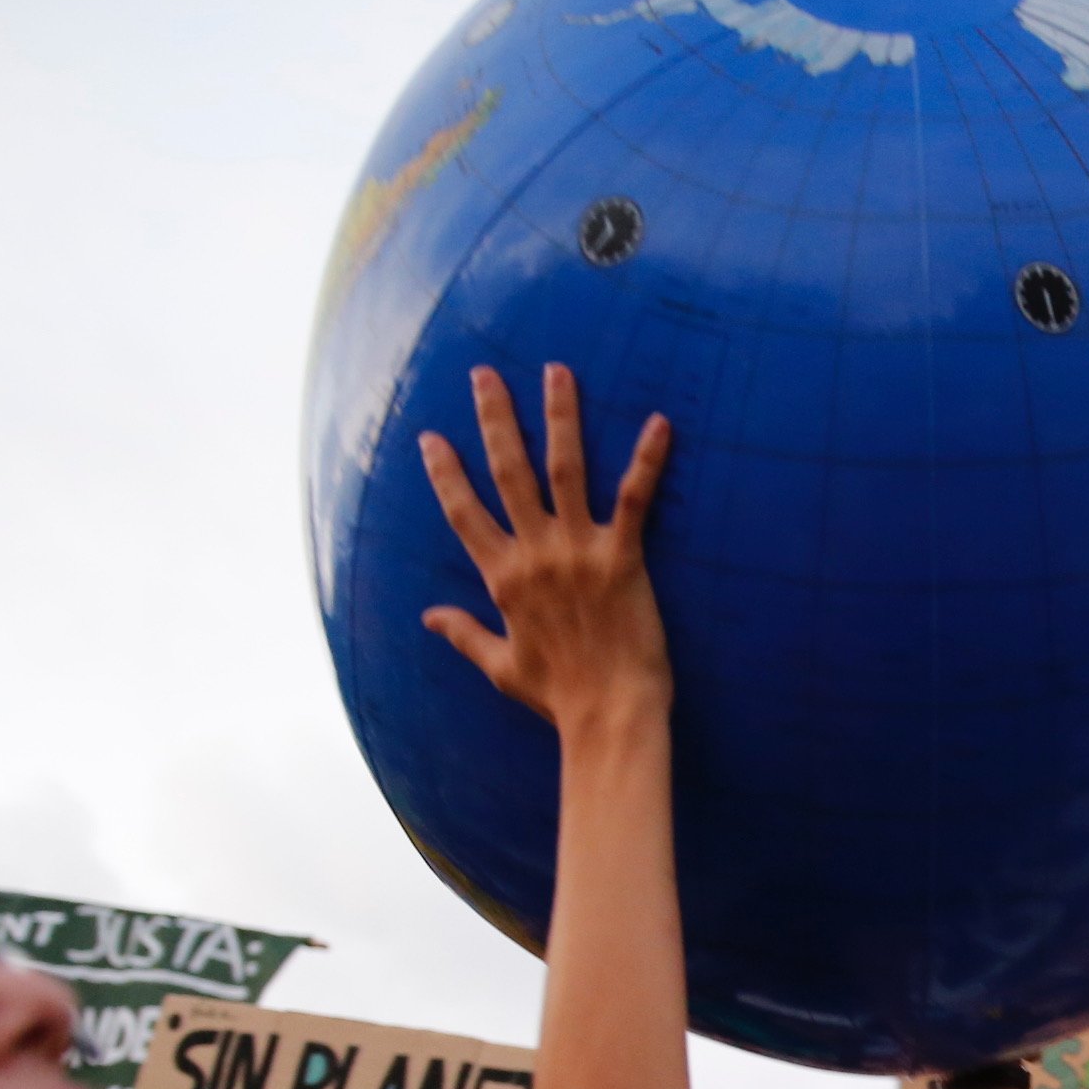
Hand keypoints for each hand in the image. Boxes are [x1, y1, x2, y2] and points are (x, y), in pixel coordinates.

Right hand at [417, 363, 674, 736]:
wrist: (609, 716)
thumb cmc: (558, 696)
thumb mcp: (500, 666)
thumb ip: (463, 634)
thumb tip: (428, 617)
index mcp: (502, 578)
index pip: (463, 511)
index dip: (445, 472)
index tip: (432, 437)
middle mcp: (534, 554)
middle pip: (507, 472)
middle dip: (493, 418)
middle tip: (484, 374)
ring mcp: (577, 552)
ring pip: (564, 469)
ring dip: (559, 416)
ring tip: (557, 372)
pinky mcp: (623, 559)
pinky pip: (634, 499)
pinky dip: (647, 460)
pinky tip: (660, 423)